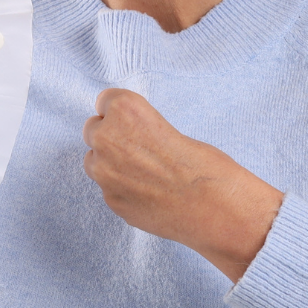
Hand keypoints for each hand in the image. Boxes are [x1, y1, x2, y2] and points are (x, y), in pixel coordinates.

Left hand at [83, 88, 284, 281]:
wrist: (214, 207)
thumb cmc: (204, 164)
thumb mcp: (169, 127)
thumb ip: (139, 129)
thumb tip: (125, 139)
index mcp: (124, 109)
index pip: (104, 101)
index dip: (122, 114)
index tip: (135, 123)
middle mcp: (107, 137)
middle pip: (93, 130)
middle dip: (111, 137)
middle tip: (140, 150)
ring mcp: (104, 172)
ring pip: (94, 162)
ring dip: (111, 165)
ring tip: (144, 174)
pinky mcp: (111, 200)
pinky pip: (108, 189)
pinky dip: (123, 190)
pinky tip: (149, 194)